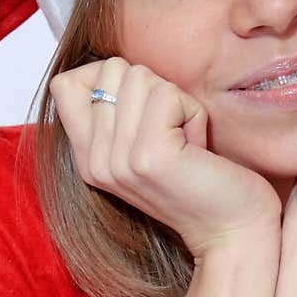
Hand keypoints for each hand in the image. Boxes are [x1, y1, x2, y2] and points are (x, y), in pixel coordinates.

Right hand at [49, 57, 281, 259]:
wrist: (231, 232)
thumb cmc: (199, 181)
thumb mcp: (143, 145)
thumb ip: (117, 112)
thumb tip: (111, 64)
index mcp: (87, 158)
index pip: (65, 84)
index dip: (107, 77)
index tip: (143, 112)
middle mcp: (94, 161)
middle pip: (109, 70)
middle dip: (153, 90)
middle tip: (172, 134)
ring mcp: (117, 160)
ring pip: (139, 76)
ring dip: (176, 102)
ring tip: (185, 143)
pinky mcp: (148, 156)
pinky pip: (168, 94)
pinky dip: (193, 113)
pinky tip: (196, 148)